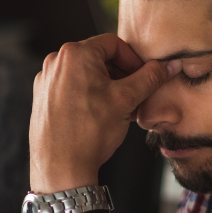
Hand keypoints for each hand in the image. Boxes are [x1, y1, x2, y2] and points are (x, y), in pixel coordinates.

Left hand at [30, 33, 180, 192]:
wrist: (60, 168)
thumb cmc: (89, 133)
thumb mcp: (126, 100)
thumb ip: (150, 78)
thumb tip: (170, 65)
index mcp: (74, 54)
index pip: (114, 44)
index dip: (134, 60)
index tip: (144, 78)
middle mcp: (55, 63)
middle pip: (98, 59)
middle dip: (121, 76)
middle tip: (136, 96)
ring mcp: (45, 81)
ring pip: (85, 76)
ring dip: (107, 88)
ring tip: (122, 110)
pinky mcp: (42, 99)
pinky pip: (71, 89)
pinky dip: (89, 97)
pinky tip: (101, 116)